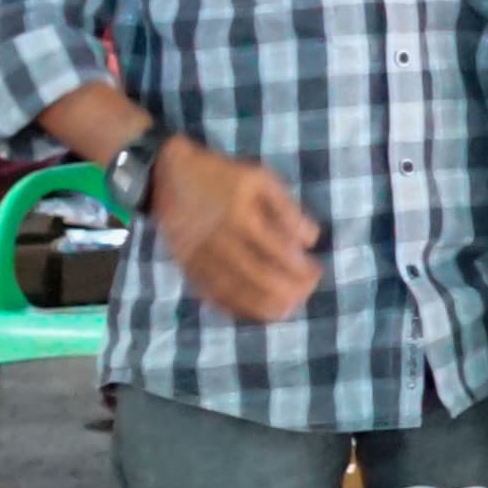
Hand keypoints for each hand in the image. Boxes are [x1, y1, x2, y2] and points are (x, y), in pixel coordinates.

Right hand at [146, 138, 320, 323]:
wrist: (169, 175)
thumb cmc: (223, 176)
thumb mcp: (261, 179)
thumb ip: (288, 209)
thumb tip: (311, 241)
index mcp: (241, 216)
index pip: (278, 252)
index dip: (301, 268)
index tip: (317, 271)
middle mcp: (219, 241)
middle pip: (258, 276)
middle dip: (287, 290)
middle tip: (306, 293)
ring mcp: (200, 257)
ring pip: (234, 291)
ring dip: (263, 305)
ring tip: (287, 309)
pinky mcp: (187, 266)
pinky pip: (211, 293)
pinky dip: (234, 306)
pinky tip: (253, 312)